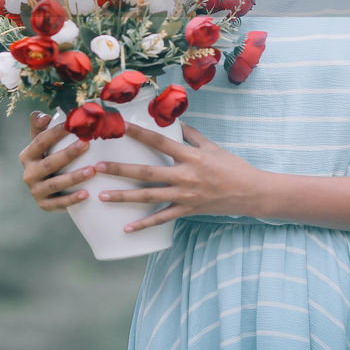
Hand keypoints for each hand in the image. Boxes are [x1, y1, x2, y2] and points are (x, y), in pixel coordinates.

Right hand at [19, 111, 96, 211]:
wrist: (48, 188)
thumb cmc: (49, 157)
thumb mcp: (42, 142)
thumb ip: (40, 125)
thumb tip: (44, 116)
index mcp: (27, 155)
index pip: (40, 141)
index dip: (56, 132)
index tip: (73, 125)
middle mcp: (28, 174)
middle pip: (49, 163)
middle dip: (68, 153)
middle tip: (86, 143)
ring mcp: (35, 191)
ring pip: (55, 184)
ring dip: (74, 177)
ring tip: (92, 170)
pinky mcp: (44, 205)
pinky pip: (59, 203)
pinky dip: (72, 199)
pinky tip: (87, 193)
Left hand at [94, 123, 265, 231]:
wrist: (251, 193)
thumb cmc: (232, 166)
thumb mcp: (211, 147)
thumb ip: (191, 135)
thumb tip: (174, 121)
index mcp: (190, 156)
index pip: (159, 141)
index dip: (138, 133)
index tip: (119, 127)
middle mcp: (185, 176)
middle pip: (146, 172)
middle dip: (120, 169)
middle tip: (97, 167)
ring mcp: (185, 196)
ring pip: (149, 197)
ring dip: (124, 197)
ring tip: (102, 196)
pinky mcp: (187, 211)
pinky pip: (162, 219)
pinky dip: (144, 224)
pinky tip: (127, 228)